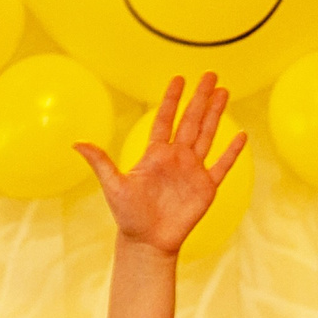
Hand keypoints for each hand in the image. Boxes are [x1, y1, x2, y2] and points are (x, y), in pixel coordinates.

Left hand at [80, 74, 245, 254]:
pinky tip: (241, 136)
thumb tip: (76, 143)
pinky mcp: (206, 188)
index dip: (172, 99)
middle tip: (210, 75)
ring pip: (207, 135)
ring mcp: (192, 171)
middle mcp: (176, 157)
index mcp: (155, 154)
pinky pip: (221, 166)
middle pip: (190, 121)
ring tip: (224, 92)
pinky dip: (231, 152)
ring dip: (216, 114)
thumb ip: (101, 162)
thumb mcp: (113, 186)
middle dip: (200, 98)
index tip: (179, 79)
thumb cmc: (128, 215)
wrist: (148, 242)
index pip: (165, 119)